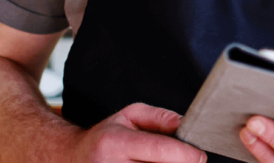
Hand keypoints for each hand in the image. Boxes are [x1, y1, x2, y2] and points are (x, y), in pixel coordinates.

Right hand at [68, 103, 205, 162]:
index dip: (185, 154)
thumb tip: (186, 124)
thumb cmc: (106, 137)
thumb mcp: (129, 115)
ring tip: (158, 161)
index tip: (200, 156)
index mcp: (115, 142)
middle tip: (186, 158)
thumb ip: (160, 118)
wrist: (73, 159)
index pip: (158, 149)